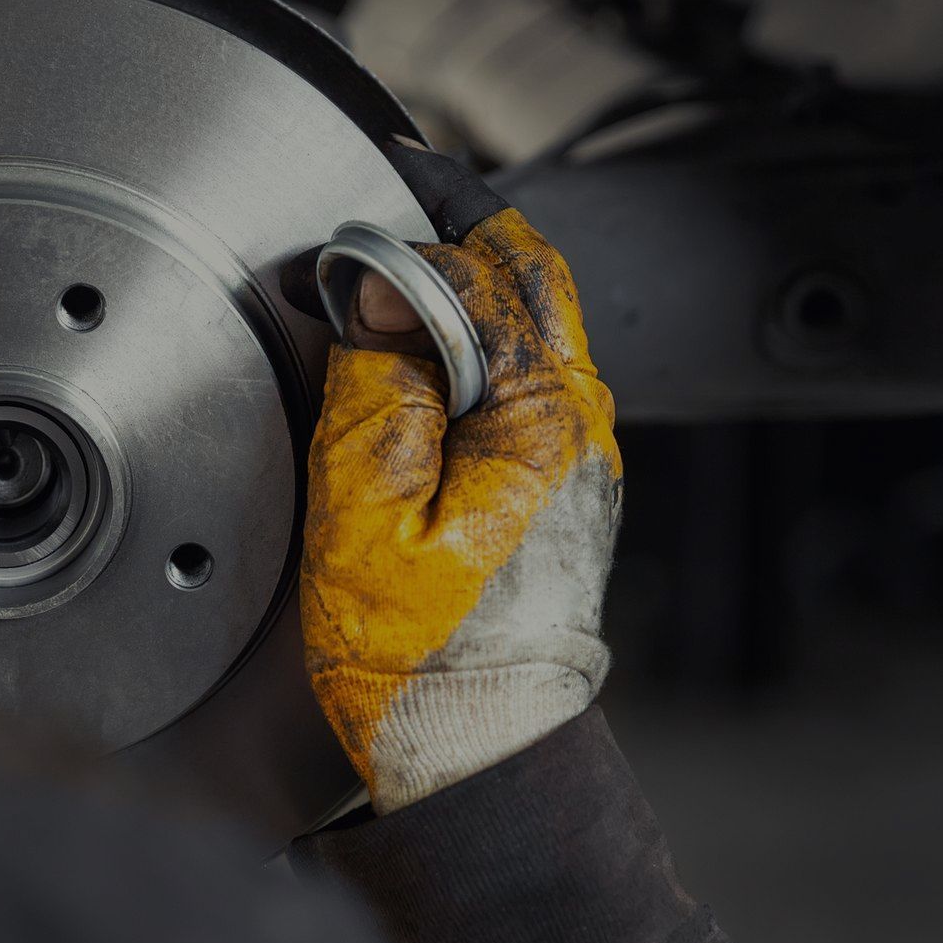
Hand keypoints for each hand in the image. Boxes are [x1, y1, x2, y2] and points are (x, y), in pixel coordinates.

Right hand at [302, 141, 621, 812]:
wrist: (471, 750)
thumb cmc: (415, 657)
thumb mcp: (363, 514)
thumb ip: (375, 391)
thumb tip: (378, 295)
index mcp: (540, 421)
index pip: (490, 270)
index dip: (421, 220)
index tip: (366, 191)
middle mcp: (579, 427)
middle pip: (533, 279)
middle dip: (457, 227)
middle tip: (383, 206)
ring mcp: (577, 459)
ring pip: (533, 325)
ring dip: (462, 282)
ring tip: (381, 277)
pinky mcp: (558, 489)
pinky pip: (522, 378)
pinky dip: (469, 340)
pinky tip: (409, 353)